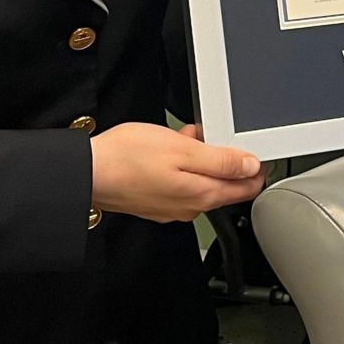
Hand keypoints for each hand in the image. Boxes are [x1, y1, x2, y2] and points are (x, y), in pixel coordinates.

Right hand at [88, 122, 264, 222]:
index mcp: (202, 195)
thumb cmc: (128, 159)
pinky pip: (180, 184)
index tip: (254, 149)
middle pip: (224, 185)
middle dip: (224, 159)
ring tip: (185, 137)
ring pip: (201, 182)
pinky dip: (181, 165)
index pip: (247, 188)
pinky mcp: (155, 202)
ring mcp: (171, 207)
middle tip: (211, 136)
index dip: (256, 167)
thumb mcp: (183, 150)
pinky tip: (167, 149)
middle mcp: (190, 207)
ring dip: (200, 159)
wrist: (88, 173)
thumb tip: (250, 167)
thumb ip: (221, 161)